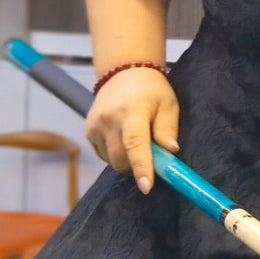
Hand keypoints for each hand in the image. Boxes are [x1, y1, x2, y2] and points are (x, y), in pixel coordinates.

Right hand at [85, 67, 179, 192]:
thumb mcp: (168, 105)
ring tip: (138, 142)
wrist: (125, 71)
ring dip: (126, 161)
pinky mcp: (88, 131)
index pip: (134, 145)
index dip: (141, 168)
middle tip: (153, 159)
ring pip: (111, 160)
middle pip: (120, 159)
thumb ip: (168, 128)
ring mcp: (94, 126)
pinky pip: (104, 154)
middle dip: (137, 168)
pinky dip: (116, 154)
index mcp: (131, 113)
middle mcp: (108, 120)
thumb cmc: (152, 90)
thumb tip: (171, 151)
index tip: (147, 187)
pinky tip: (125, 139)